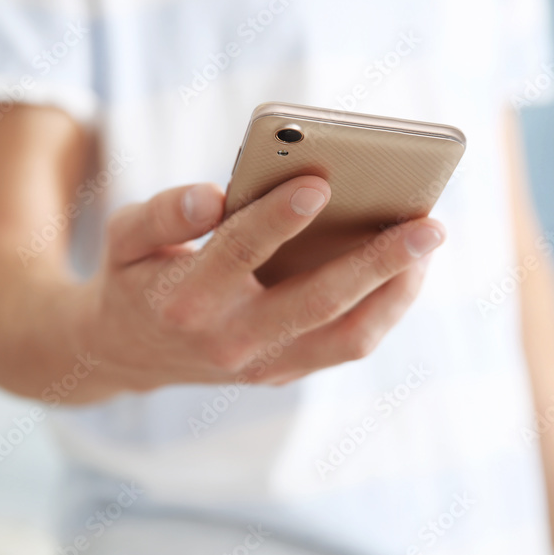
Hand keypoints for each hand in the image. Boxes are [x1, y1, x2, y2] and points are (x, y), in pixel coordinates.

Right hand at [77, 175, 445, 389]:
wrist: (127, 353)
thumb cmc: (135, 275)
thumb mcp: (125, 237)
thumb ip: (164, 213)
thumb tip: (213, 195)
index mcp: (184, 299)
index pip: (236, 252)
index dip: (275, 219)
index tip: (318, 183)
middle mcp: (229, 340)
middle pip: (314, 303)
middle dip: (375, 263)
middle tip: (428, 224)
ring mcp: (262, 364)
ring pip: (346, 337)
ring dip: (395, 292)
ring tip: (428, 244)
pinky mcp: (284, 371)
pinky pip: (346, 345)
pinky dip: (384, 308)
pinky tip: (406, 268)